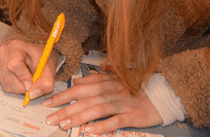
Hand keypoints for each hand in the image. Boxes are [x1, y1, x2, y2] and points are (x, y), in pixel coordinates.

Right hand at [0, 39, 58, 100]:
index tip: (32, 84)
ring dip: (19, 88)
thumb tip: (32, 95)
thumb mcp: (49, 69)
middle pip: (8, 76)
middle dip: (22, 86)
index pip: (14, 64)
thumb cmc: (43, 58)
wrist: (37, 54)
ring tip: (29, 83)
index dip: (23, 77)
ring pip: (5, 82)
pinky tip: (22, 81)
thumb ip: (44, 83)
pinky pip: (4, 84)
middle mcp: (4, 51)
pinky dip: (14, 87)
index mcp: (16, 46)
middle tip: (32, 87)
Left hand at [43, 73, 162, 132]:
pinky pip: (114, 121)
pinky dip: (101, 126)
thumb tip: (76, 81)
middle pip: (84, 100)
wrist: (162, 93)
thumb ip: (94, 80)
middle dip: (65, 109)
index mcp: (104, 82)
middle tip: (50, 117)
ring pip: (96, 110)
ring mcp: (121, 103)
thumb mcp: (113, 79)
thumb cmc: (135, 87)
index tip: (47, 103)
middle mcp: (110, 92)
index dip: (62, 96)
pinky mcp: (132, 116)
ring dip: (79, 117)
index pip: (78, 88)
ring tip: (64, 124)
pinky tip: (89, 131)